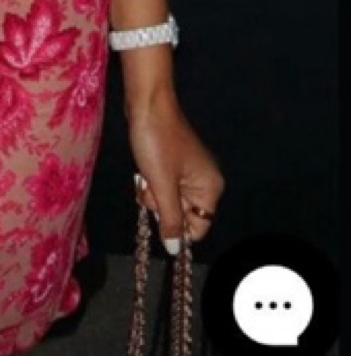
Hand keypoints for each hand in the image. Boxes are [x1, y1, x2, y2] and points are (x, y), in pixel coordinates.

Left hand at [127, 91, 223, 254]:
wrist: (147, 104)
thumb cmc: (156, 142)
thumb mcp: (161, 185)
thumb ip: (170, 219)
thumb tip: (175, 251)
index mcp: (210, 187)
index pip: (198, 227)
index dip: (176, 226)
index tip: (160, 209)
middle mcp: (205, 182)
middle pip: (182, 214)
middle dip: (162, 205)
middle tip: (152, 185)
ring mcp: (189, 172)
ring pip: (169, 201)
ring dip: (154, 194)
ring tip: (148, 173)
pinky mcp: (174, 164)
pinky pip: (163, 185)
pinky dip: (152, 182)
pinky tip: (145, 169)